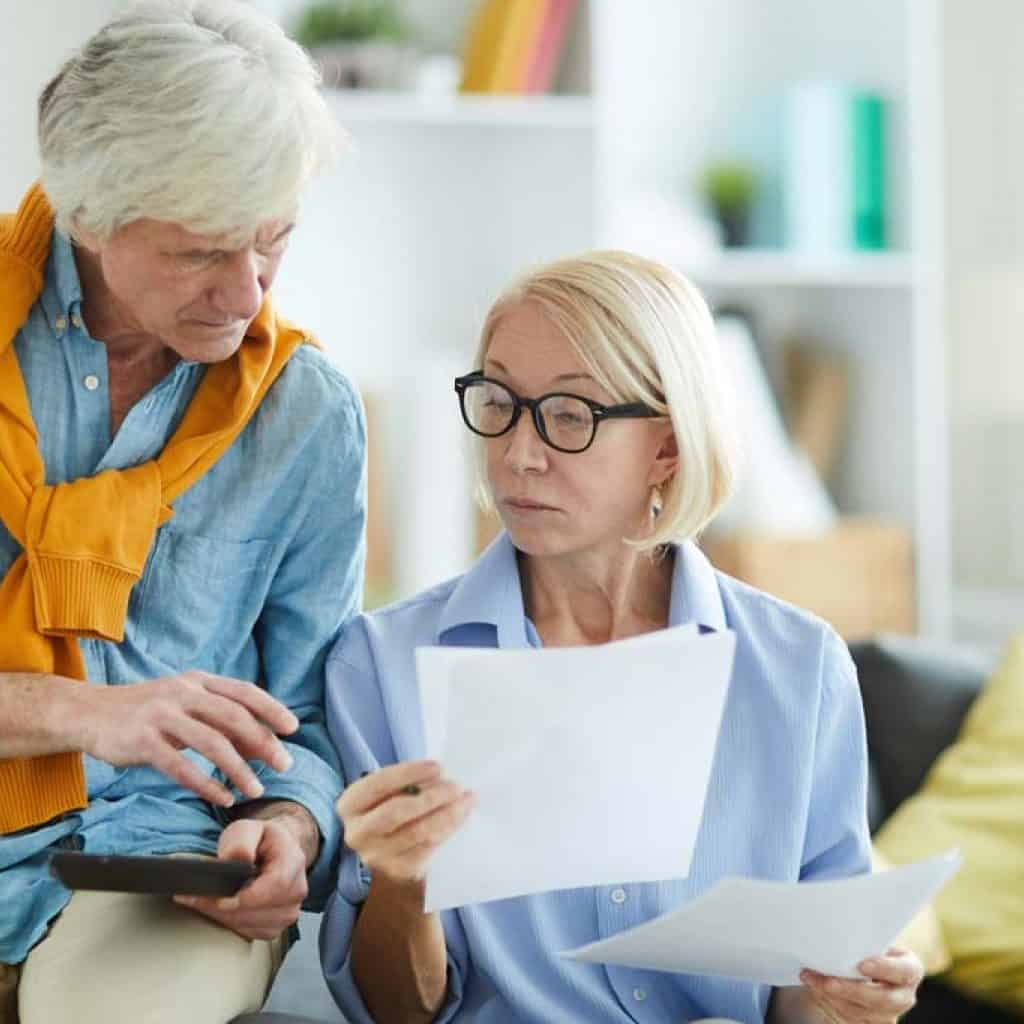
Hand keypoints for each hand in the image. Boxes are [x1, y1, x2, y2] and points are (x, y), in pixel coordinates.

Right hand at [74, 670, 298, 805]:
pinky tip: (222, 798)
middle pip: (233, 716)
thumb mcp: (185, 704)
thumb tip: (262, 743)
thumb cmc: (146, 712)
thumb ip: (219, 718)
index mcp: (198, 681)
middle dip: (263, 742)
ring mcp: (161, 716)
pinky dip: (206, 784)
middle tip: (284, 764)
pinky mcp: (142, 741)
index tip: (292, 728)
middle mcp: (183, 693)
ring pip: (212, 742)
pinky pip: (181, 767)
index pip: (243, 691)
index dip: (270, 708)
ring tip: (256, 789)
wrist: (88, 712)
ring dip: (239, 769)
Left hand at [173, 817, 307, 939]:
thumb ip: (241, 840)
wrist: (273, 852)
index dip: (249, 897)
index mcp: (294, 861)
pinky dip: (230, 924)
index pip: (276, 885)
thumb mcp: (247, 828)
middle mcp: (297, 889)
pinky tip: (218, 910)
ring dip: (224, 917)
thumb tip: (235, 858)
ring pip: (253, 925)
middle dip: (225, 909)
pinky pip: (251, 933)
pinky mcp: (277, 926)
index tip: (222, 900)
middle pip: (261, 910)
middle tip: (195, 899)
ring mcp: (289, 911)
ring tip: (202, 902)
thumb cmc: (260, 840)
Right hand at [336, 761, 475, 886]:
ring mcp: (376, 856)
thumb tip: (441, 776)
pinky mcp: (399, 870)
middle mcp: (357, 833)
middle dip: (431, 797)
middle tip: (457, 786)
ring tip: (467, 799)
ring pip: (418, 832)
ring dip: (447, 813)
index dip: (410, 774)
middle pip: (397, 812)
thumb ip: (407, 782)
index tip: (438, 767)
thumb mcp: (388, 791)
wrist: (390, 850)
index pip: (379, 784)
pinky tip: (461, 816)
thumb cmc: (391, 807)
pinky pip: (429, 847)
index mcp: (349, 805)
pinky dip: (448, 829)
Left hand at [800, 947, 922, 1022]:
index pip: (904, 970)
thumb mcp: (871, 940)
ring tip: (812, 979)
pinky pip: (850, 1017)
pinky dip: (829, 1000)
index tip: (862, 965)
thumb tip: (840, 933)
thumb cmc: (866, 947)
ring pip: (863, 1011)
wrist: (858, 967)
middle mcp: (903, 995)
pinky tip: (815, 986)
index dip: (885, 968)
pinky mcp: (871, 1022)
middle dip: (853, 990)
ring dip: (834, 996)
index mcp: (909, 969)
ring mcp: (888, 1013)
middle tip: (829, 982)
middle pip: (883, 999)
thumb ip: (865, 941)